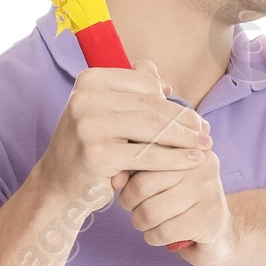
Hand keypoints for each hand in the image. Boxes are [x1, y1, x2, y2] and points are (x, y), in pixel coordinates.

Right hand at [33, 60, 211, 206]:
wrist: (58, 184)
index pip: (145, 84)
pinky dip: (176, 158)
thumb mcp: (105, 113)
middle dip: (185, 120)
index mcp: (89, 80)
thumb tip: (164, 83)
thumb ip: (131, 93)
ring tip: (205, 146)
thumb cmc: (91, 147)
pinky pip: (148, 154)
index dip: (174, 101)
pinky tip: (193, 161)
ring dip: (185, 138)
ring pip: (153, 128)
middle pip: (151, 106)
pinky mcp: (97, 154)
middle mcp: (85, 98)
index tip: (194, 117)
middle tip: (207, 132)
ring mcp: (89, 126)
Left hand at [116, 137, 235, 261]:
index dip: (128, 180)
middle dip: (130, 204)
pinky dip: (154, 238)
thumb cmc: (181, 203)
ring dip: (141, 224)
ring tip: (147, 224)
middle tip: (135, 211)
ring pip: (151, 212)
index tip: (130, 192)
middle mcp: (202, 163)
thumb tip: (114, 178)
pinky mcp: (209, 218)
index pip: (142, 157)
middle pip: (142, 185)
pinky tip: (160, 236)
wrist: (221, 233)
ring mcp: (208, 190)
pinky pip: (163, 231)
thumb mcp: (159, 179)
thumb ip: (137, 171)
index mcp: (187, 145)